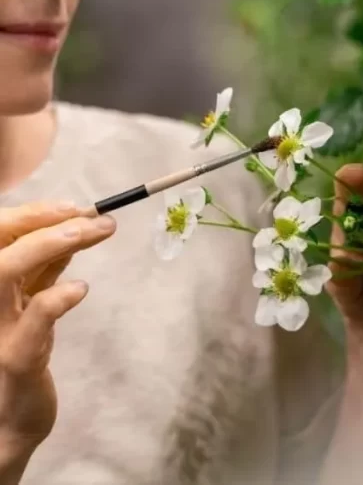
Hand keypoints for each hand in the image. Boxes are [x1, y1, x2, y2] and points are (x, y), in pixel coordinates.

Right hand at [0, 203, 115, 451]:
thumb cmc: (18, 353)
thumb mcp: (27, 301)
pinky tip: (82, 288)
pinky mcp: (14, 358)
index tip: (75, 206)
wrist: (10, 418)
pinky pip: (34, 320)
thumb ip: (44, 268)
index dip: (31, 213)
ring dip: (47, 245)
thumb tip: (73, 226)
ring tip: (91, 231)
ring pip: (2, 272)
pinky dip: (58, 297)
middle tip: (92, 214)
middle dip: (40, 220)